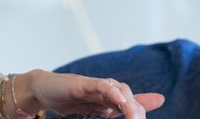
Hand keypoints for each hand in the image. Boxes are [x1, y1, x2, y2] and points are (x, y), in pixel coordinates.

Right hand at [31, 70, 164, 118]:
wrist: (43, 90)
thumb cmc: (68, 99)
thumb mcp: (92, 110)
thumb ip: (112, 111)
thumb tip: (128, 110)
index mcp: (108, 98)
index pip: (131, 102)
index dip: (143, 106)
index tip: (156, 106)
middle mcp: (105, 89)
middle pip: (129, 96)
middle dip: (138, 109)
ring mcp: (95, 85)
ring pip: (118, 89)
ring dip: (129, 103)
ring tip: (135, 116)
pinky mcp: (82, 83)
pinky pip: (100, 85)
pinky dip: (111, 90)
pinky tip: (118, 99)